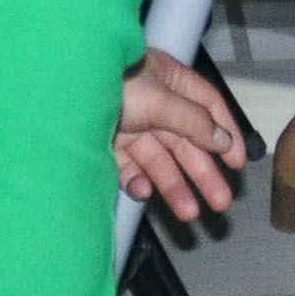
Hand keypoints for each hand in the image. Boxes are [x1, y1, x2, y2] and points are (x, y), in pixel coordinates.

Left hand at [113, 50, 245, 223]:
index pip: (207, 107)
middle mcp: (152, 103)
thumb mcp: (159, 99)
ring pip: (159, 160)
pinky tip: (143, 193)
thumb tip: (224, 139)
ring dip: (175, 187)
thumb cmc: (111, 81)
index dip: (225, 133)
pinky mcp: (107, 144)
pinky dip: (137, 182)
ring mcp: (129, 124)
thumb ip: (192, 121)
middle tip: (221, 202)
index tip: (238, 163)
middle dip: (203, 172)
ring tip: (190, 214)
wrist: (56, 92)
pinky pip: (128, 168)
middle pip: (185, 141)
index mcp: (169, 81)